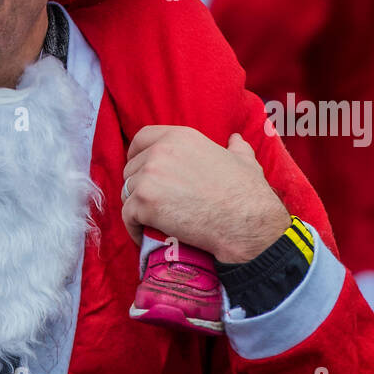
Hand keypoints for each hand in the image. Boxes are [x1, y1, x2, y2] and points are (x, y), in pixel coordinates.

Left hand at [121, 126, 288, 262]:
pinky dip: (133, 228)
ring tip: (150, 223)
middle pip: (131, 167)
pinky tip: (145, 237)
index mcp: (180, 137)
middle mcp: (160, 151)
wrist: (246, 224)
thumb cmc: (247, 194)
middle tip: (152, 205)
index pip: (142, 138)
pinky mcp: (144, 203)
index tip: (142, 172)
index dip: (137, 155)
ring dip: (136, 207)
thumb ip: (236, 148)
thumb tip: (236, 139)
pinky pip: (127, 215)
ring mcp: (149, 176)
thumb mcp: (244, 161)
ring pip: (127, 191)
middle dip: (138, 186)